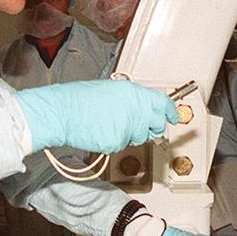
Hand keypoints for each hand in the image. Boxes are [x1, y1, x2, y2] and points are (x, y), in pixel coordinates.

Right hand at [14, 79, 178, 152]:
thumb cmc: (80, 99)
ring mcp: (127, 126)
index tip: (173, 116)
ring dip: (131, 134)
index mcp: (133, 92)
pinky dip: (115, 141)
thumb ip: (131, 99)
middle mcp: (134, 108)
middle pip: (156, 124)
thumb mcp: (111, 90)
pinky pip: (123, 145)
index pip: (162, 102)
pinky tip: (102, 131)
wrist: (62, 111)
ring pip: (140, 137)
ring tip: (110, 123)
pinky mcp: (118, 141)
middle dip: (152, 128)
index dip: (170, 111)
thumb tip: (144, 108)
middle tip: (142, 126)